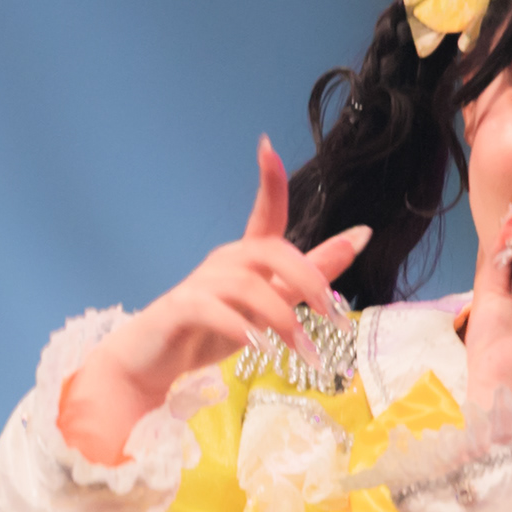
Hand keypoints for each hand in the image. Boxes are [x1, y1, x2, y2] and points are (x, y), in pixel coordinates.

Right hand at [60, 138, 371, 463]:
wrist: (150, 365)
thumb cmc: (209, 333)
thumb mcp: (272, 305)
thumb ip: (312, 274)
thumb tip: (361, 235)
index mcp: (245, 257)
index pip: (264, 212)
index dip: (269, 182)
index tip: (267, 146)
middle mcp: (223, 262)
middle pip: (272, 250)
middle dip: (309, 279)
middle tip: (335, 317)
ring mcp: (199, 284)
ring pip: (249, 286)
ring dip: (283, 320)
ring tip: (303, 351)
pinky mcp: (179, 310)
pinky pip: (213, 310)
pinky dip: (240, 328)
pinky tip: (259, 348)